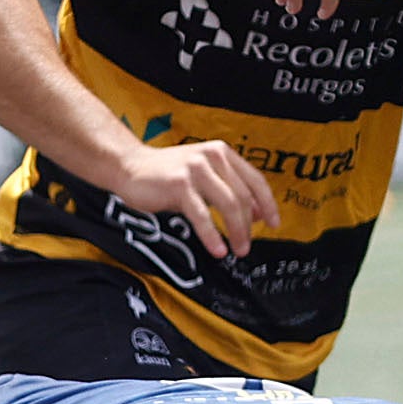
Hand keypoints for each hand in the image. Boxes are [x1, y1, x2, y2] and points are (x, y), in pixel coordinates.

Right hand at [114, 140, 279, 259]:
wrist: (128, 166)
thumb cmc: (166, 174)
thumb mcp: (202, 176)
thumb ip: (227, 188)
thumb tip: (255, 213)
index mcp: (222, 153)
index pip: (255, 180)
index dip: (267, 204)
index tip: (274, 223)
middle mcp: (211, 157)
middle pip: (242, 196)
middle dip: (249, 226)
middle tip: (247, 246)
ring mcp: (196, 169)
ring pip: (228, 205)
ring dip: (236, 232)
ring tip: (237, 250)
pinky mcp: (180, 184)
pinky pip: (203, 215)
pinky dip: (212, 235)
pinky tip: (217, 249)